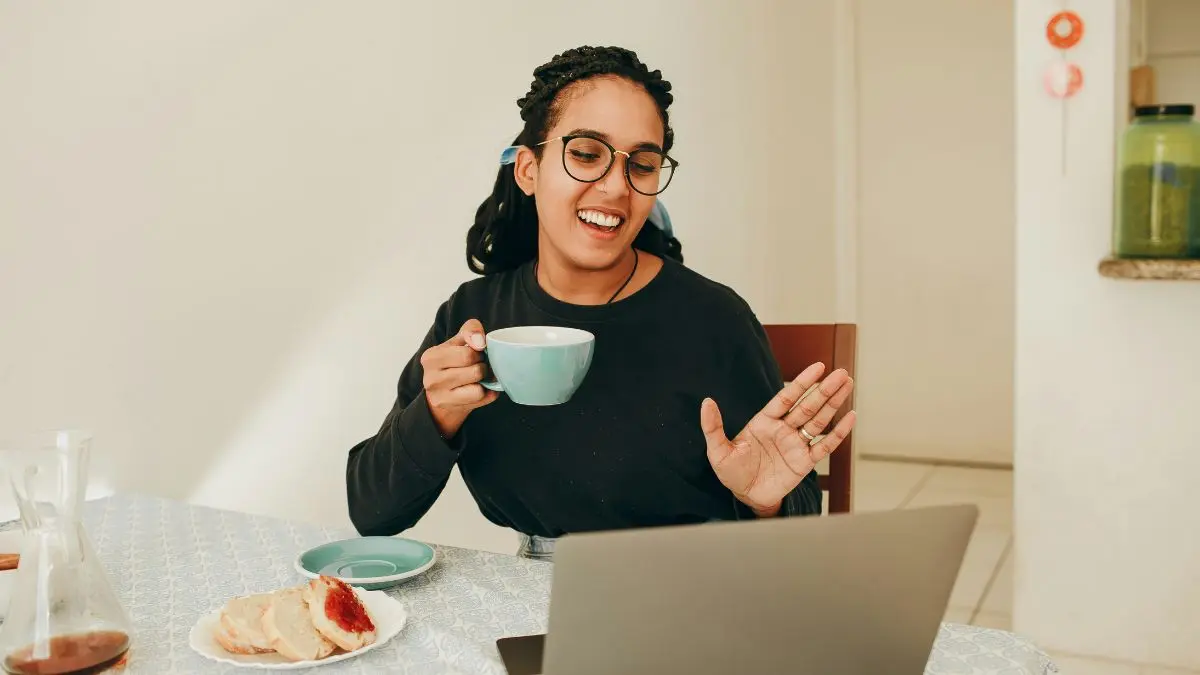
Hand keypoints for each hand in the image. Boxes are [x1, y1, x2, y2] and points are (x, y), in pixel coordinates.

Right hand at [420, 319, 497, 437]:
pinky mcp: (451, 409)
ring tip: (479, 377)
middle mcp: (431, 379)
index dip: (479, 352)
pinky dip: (486, 393)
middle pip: (475, 371)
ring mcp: (440, 396)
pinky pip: (480, 399)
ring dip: (485, 381)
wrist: (442, 393)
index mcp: (430, 357)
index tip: (477, 352)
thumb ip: (470, 330)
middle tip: (480, 365)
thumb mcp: (458, 341)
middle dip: (483, 366)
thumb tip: (480, 341)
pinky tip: (479, 388)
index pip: (467, 354)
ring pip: (478, 388)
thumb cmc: (453, 362)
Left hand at [701, 363, 856, 516]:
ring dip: (833, 403)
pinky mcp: (805, 462)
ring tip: (847, 385)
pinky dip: (838, 433)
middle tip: (841, 373)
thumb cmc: (732, 473)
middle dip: (824, 389)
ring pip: (819, 420)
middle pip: (807, 406)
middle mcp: (783, 429)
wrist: (745, 498)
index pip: (786, 397)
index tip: (818, 367)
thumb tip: (706, 402)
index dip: (802, 382)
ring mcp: (796, 444)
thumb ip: (713, 427)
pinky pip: (824, 446)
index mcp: (764, 422)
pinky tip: (850, 417)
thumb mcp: (718, 450)